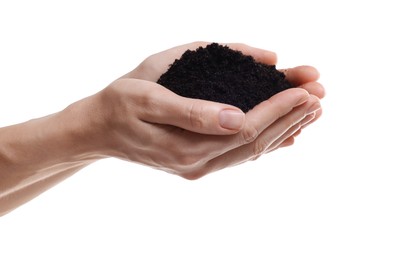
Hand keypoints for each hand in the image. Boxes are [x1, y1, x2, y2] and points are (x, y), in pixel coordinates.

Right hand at [89, 42, 323, 178]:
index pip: (245, 128)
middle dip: (290, 118)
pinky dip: (266, 143)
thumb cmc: (120, 105)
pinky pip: (240, 155)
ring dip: (284, 130)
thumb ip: (191, 110)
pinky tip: (286, 136)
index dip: (277, 109)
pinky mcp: (198, 163)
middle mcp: (197, 164)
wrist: (99, 129)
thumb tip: (236, 117)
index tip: (304, 89)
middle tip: (319, 97)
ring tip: (311, 112)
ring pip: (251, 151)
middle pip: (255, 142)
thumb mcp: (148, 97)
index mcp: (186, 147)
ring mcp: (199, 167)